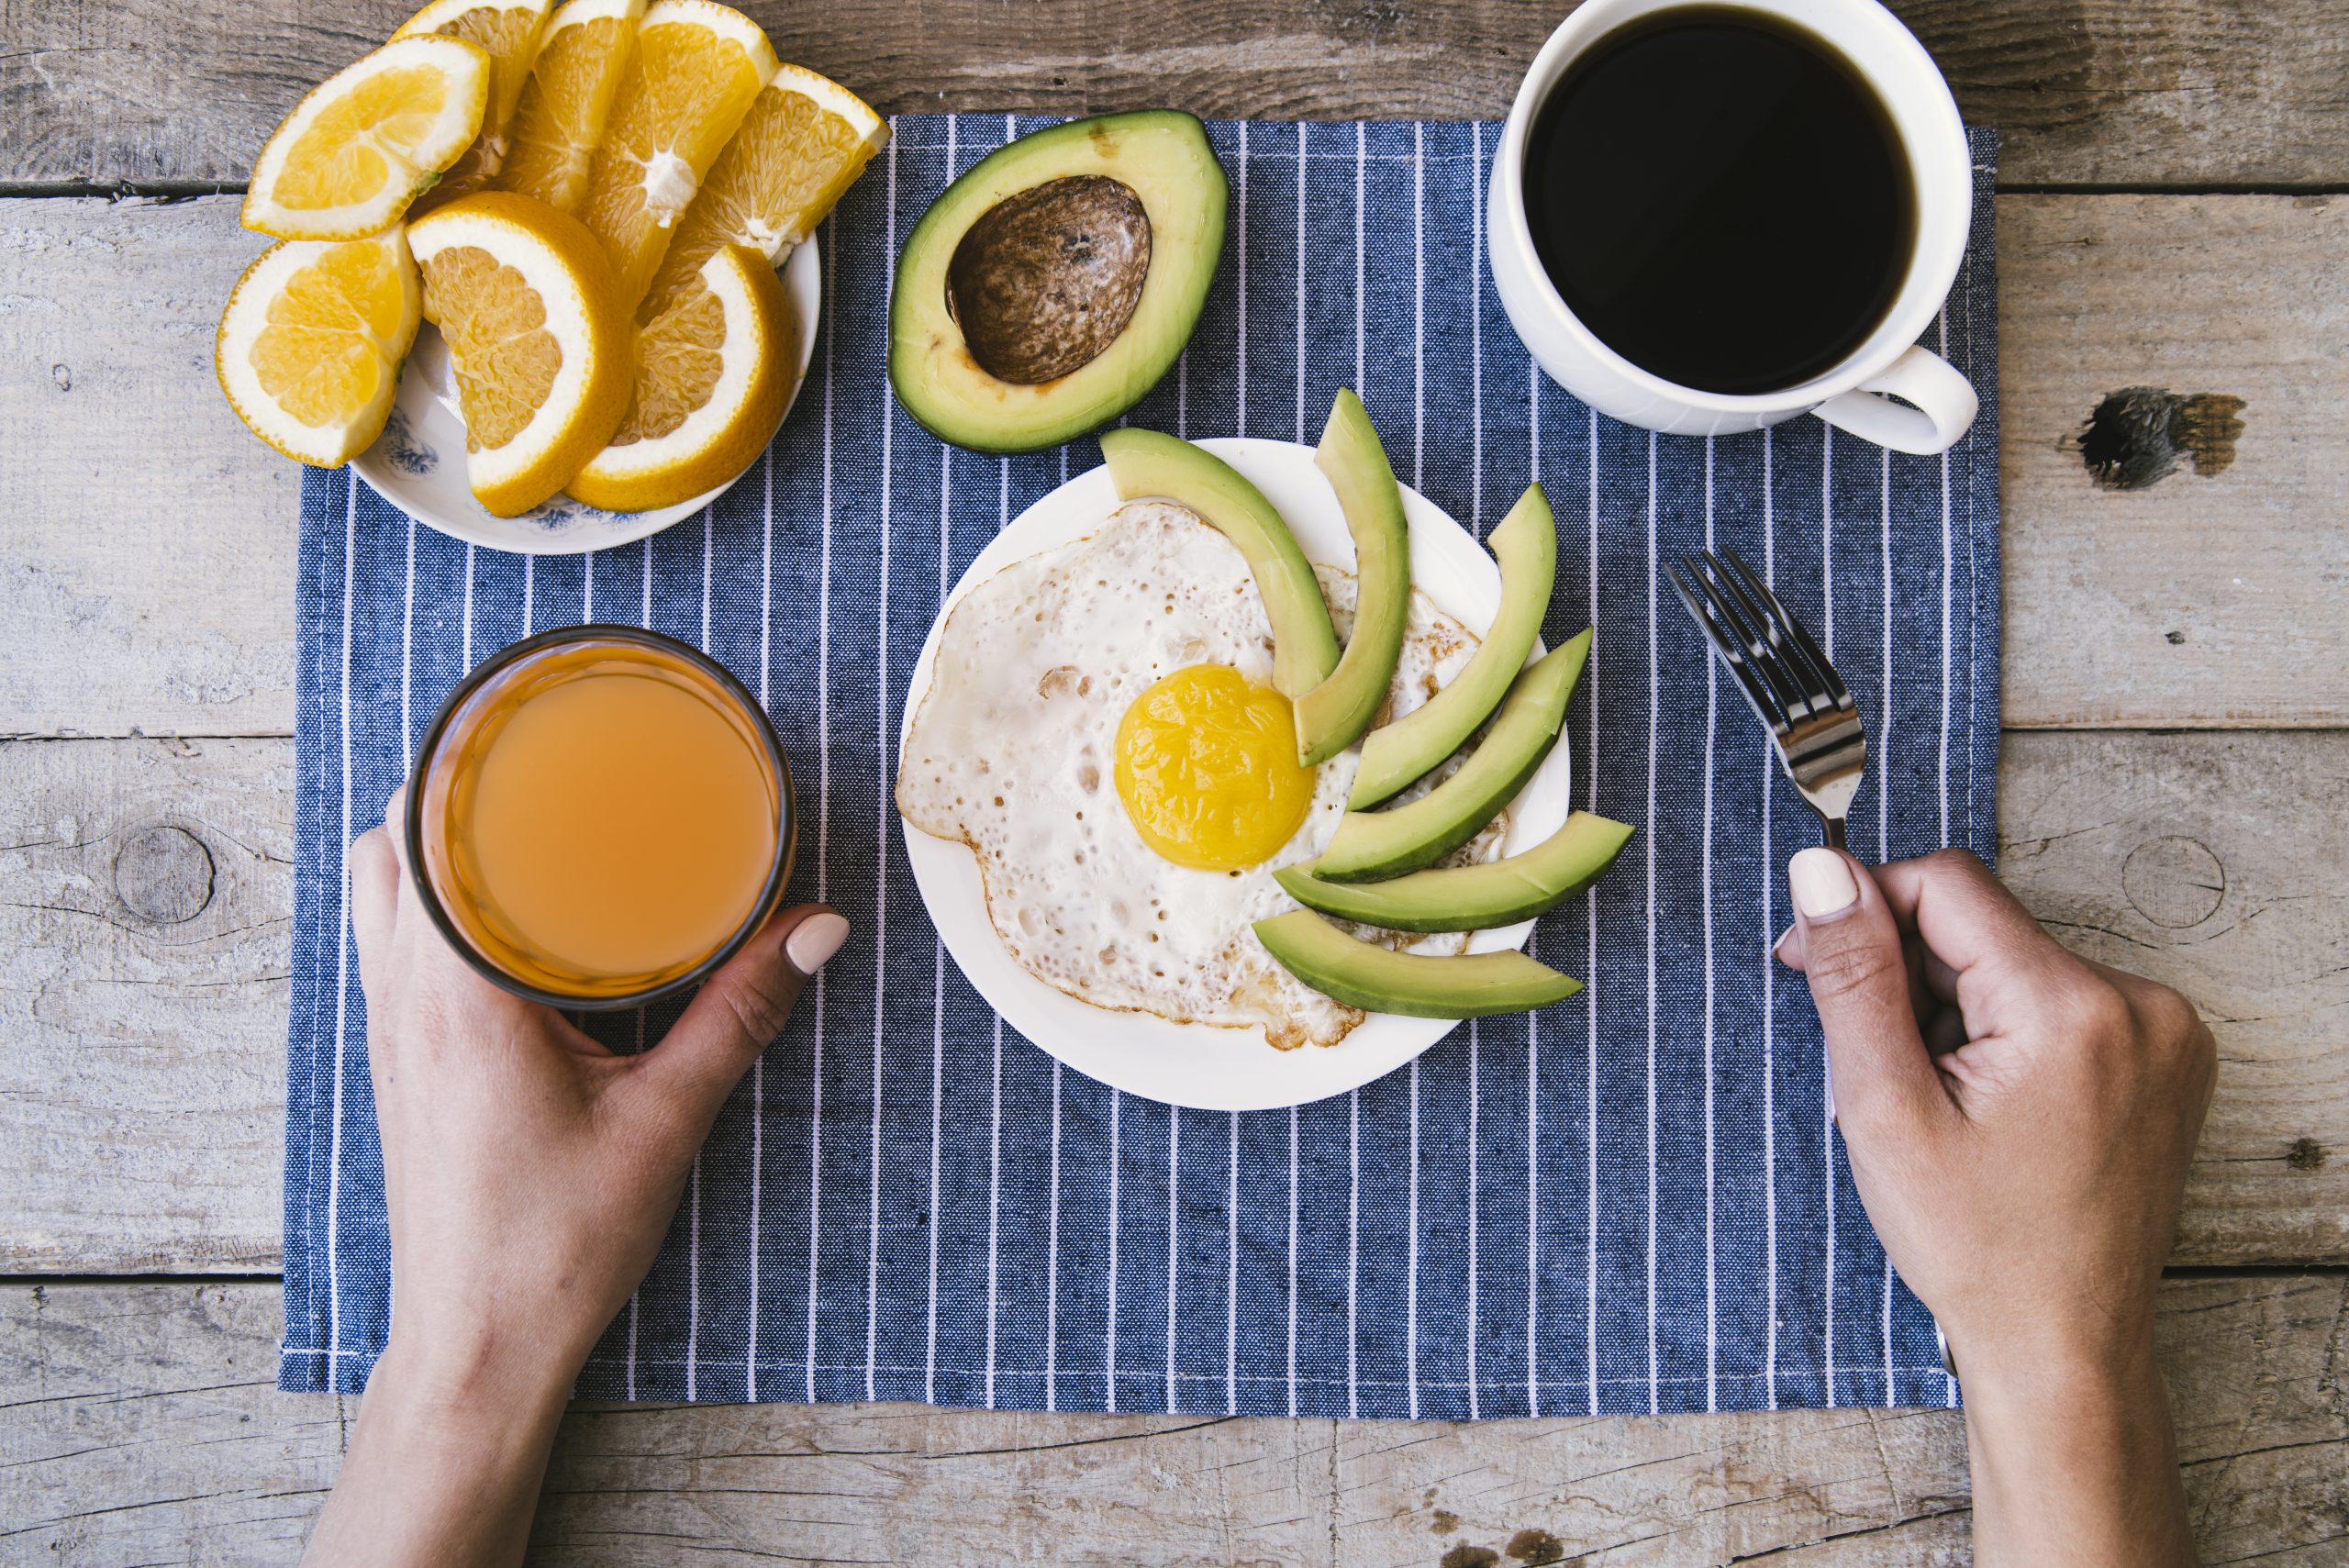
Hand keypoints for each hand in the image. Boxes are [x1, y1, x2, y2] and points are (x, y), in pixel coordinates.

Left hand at [302, 791, 845, 1567]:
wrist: (478, 1347)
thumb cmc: (552, 1248)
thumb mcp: (666, 1121)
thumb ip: (741, 1011)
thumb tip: (817, 926)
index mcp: (456, 994)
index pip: (425, 832)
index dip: (464, 755)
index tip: (530, 711)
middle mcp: (403, 997)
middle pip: (390, 838)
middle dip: (454, 776)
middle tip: (544, 749)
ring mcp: (388, 1028)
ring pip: (377, 886)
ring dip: (433, 835)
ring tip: (522, 811)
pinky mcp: (399, 1058)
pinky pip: (390, 938)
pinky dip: (427, 893)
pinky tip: (504, 907)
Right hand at [1777, 846, 2213, 1567]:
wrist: (2063, 1342)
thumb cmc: (1976, 1245)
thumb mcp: (1885, 1108)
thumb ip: (1855, 976)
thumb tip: (1821, 869)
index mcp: (2071, 1007)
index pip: (1946, 885)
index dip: (1862, 912)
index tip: (1810, 965)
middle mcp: (2138, 1002)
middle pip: (1981, 925)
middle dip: (1908, 976)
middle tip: (1875, 1065)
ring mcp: (2163, 1030)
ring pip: (2013, 960)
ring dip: (1952, 1005)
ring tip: (1935, 1096)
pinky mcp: (2164, 1054)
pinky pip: (2056, 997)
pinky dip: (2001, 1029)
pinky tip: (1983, 1100)